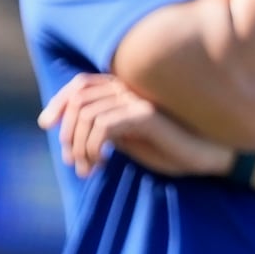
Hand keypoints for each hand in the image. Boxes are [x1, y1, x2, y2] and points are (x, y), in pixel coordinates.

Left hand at [40, 74, 235, 179]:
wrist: (208, 155)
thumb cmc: (171, 149)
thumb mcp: (130, 141)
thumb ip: (105, 133)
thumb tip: (70, 139)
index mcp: (125, 90)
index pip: (81, 84)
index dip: (58, 101)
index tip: (46, 125)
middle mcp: (130, 88)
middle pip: (79, 99)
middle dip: (67, 133)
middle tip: (74, 162)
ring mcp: (138, 99)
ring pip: (87, 114)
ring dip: (79, 146)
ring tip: (88, 168)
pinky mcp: (146, 115)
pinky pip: (103, 126)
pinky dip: (94, 147)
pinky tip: (103, 162)